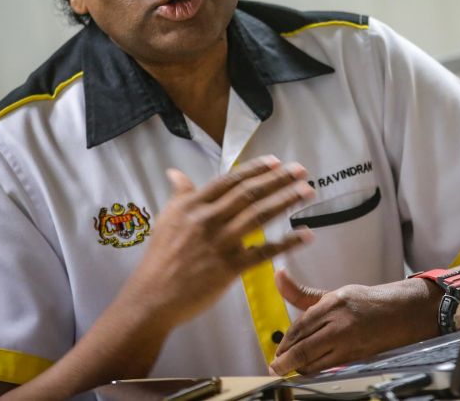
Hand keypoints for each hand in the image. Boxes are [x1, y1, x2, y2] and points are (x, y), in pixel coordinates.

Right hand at [124, 156, 315, 328]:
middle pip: (249, 194)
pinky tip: (306, 235)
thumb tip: (175, 172)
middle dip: (278, 179)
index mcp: (193, 205)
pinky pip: (263, 252)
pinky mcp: (229, 268)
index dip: (255, 169)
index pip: (230, 180)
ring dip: (286, 201)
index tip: (277, 161)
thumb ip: (179, 194)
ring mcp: (220, 243)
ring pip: (258, 216)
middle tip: (302, 170)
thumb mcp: (166, 219)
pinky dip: (287, 242)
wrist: (152, 298)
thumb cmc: (160, 258)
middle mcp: (208, 219)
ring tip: (307, 191)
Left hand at [269, 269, 440, 374]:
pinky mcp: (355, 356)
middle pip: (304, 347)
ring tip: (288, 368)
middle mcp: (341, 322)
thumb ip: (302, 293)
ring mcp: (349, 341)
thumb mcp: (333, 295)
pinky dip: (313, 370)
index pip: (301, 326)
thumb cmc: (364, 303)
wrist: (399, 313)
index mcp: (334, 302)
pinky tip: (307, 368)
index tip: (277, 350)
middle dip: (286, 360)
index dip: (285, 341)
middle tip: (275, 366)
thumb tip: (278, 276)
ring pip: (314, 361)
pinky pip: (327, 367)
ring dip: (298, 367)